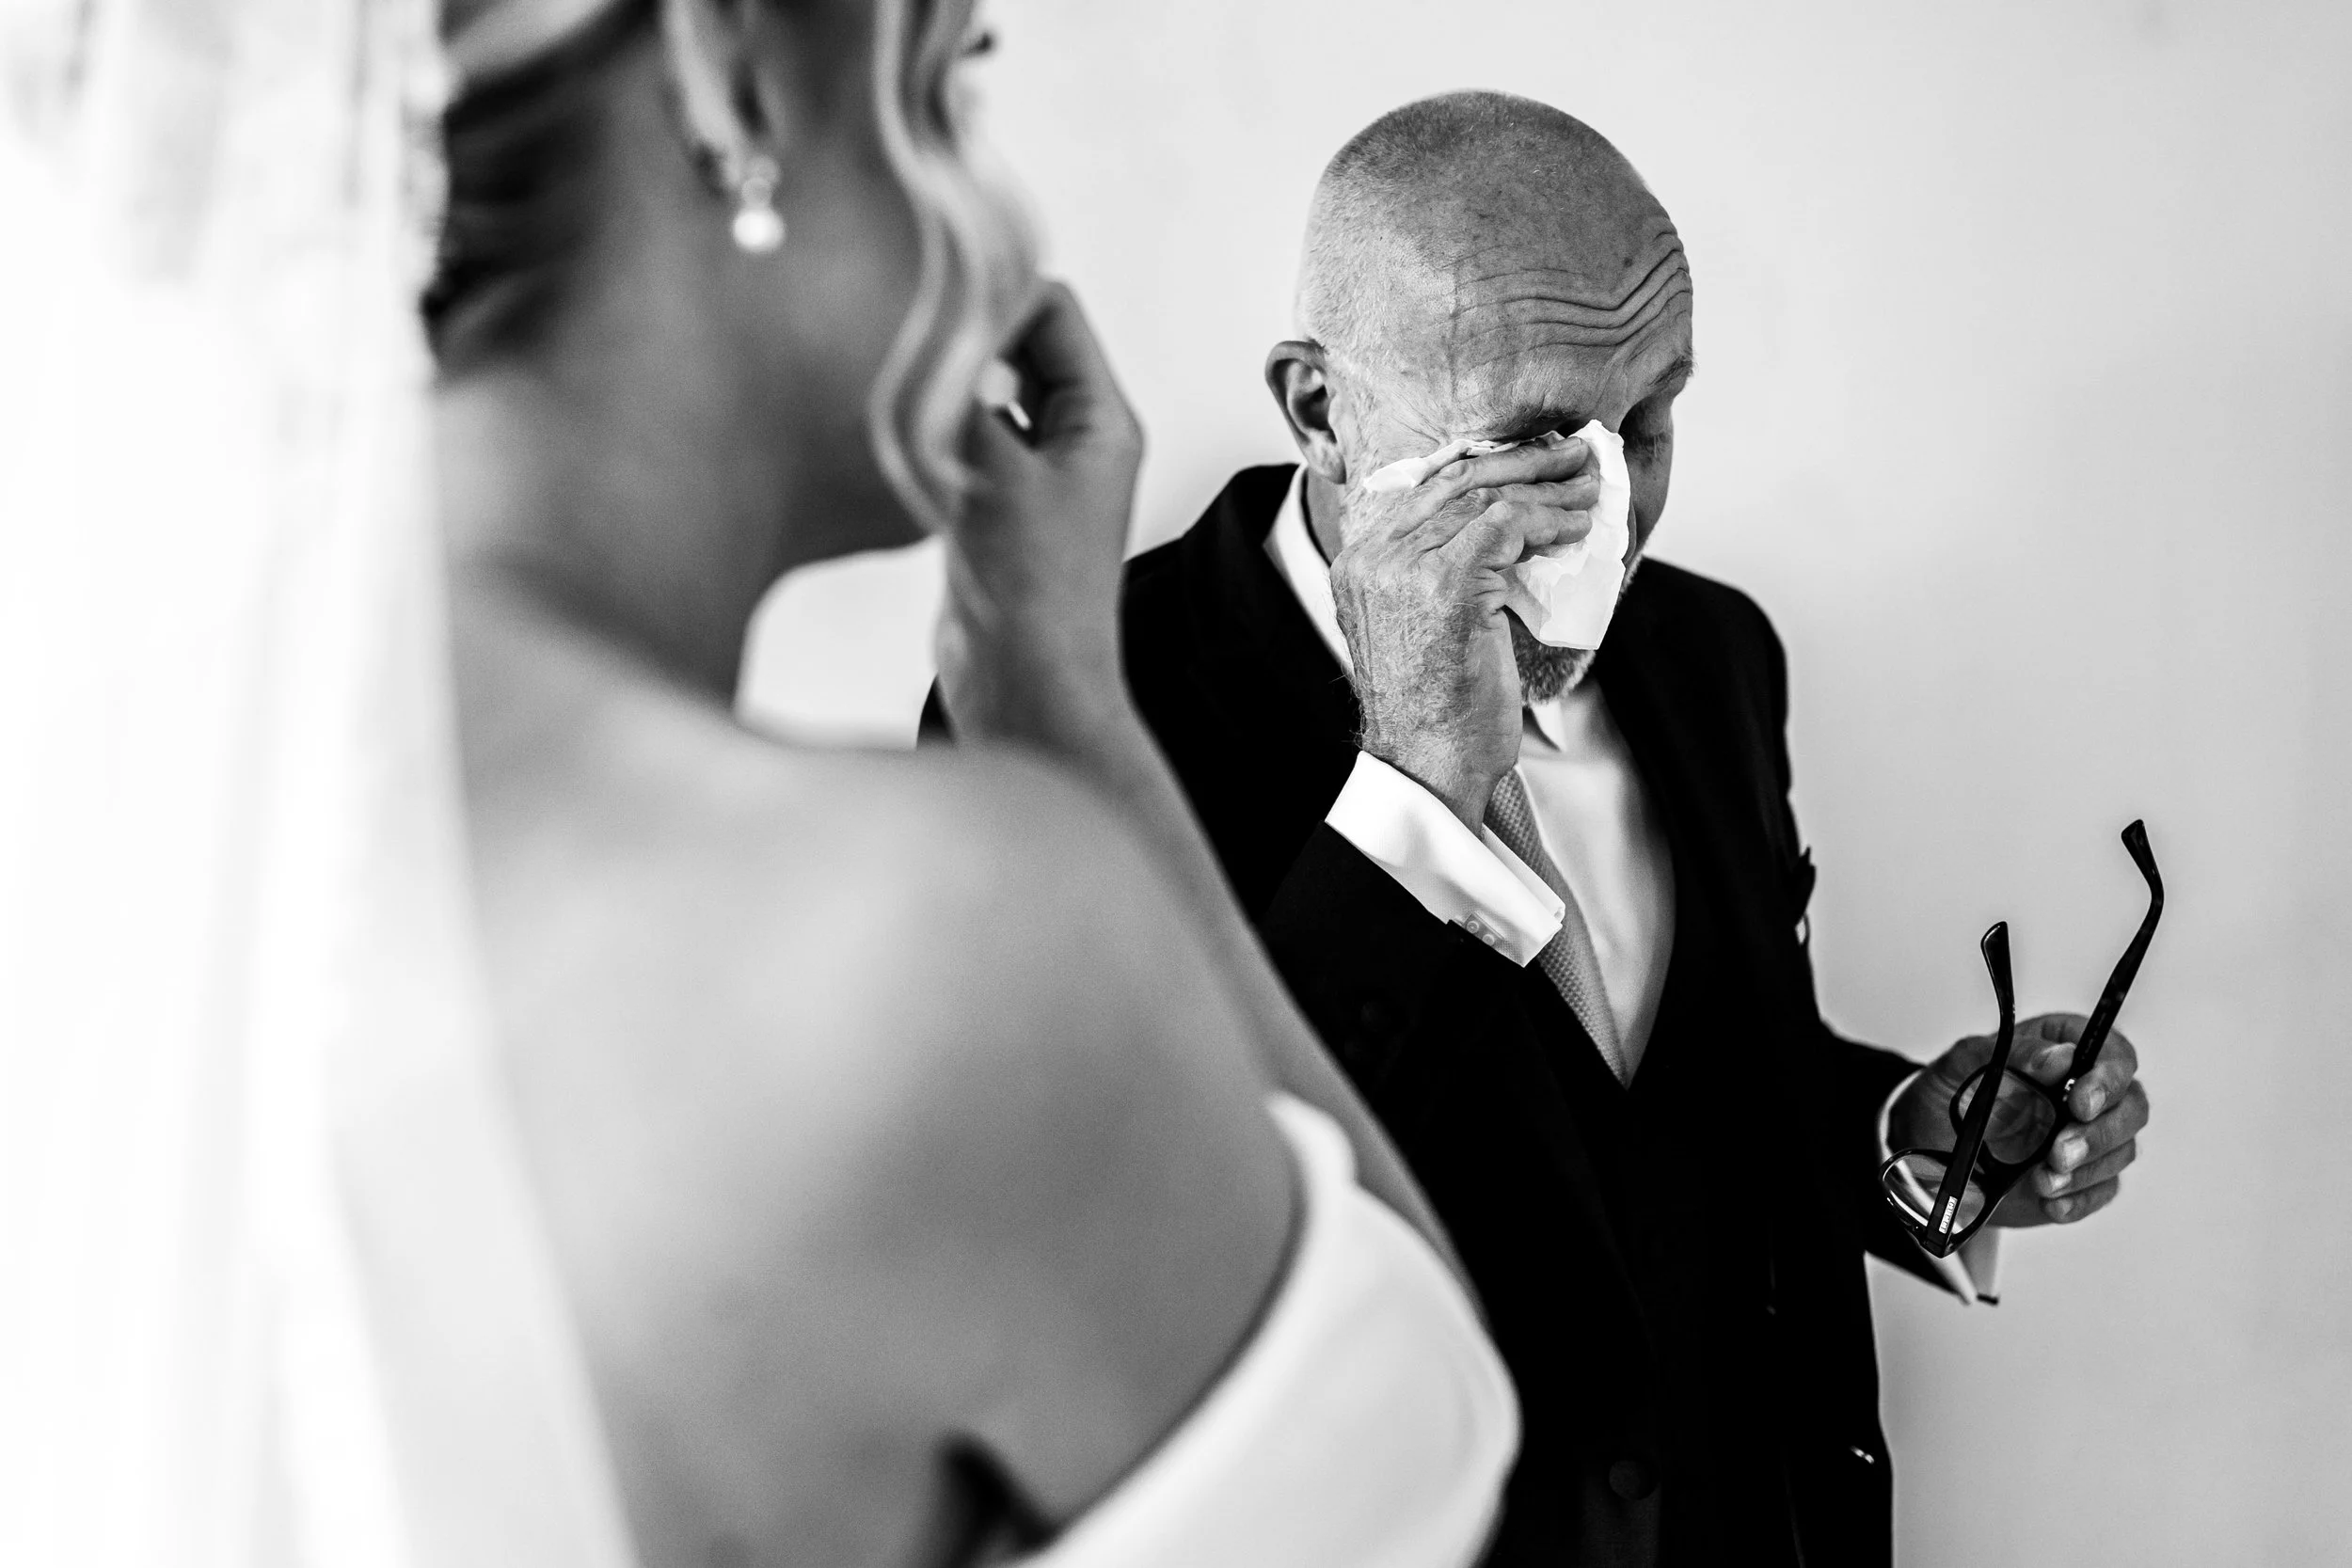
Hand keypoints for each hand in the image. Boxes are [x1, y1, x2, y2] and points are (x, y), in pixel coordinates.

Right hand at [936, 283, 1144, 747]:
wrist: (1024, 689)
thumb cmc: (1034, 598)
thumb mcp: (995, 473)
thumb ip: (963, 394)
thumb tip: (931, 327)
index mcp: (1100, 421)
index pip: (1053, 312)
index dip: (997, 290)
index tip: (935, 281)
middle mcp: (1073, 441)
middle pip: (1016, 346)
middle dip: (963, 332)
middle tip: (903, 322)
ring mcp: (1031, 475)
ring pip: (982, 394)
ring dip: (942, 383)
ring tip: (896, 378)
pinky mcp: (992, 508)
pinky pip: (959, 440)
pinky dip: (929, 428)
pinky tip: (893, 433)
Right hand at [1329, 440, 1600, 828]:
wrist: (1430, 765)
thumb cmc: (1438, 709)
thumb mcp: (1425, 625)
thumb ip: (1441, 571)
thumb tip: (1505, 528)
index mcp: (1359, 563)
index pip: (1428, 489)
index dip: (1487, 465)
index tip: (1533, 460)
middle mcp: (1372, 557)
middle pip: (1455, 480)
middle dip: (1523, 460)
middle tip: (1572, 454)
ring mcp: (1403, 567)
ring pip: (1485, 497)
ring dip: (1548, 489)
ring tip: (1587, 488)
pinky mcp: (1445, 581)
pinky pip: (1507, 524)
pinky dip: (1549, 520)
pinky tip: (1576, 527)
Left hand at [1889, 1014, 2149, 1226]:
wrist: (1928, 1150)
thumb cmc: (1949, 1094)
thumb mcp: (1963, 1063)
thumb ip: (2012, 1053)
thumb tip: (2061, 1058)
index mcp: (2064, 1048)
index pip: (2115, 1055)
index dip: (2107, 1078)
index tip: (2079, 1101)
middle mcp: (2086, 1091)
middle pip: (2132, 1107)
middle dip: (2099, 1133)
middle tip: (2058, 1153)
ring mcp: (2089, 1136)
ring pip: (2122, 1151)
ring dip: (2086, 1170)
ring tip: (2041, 1181)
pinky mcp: (2083, 1178)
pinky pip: (2102, 1191)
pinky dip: (2079, 1200)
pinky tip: (2050, 1203)